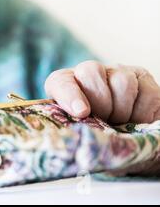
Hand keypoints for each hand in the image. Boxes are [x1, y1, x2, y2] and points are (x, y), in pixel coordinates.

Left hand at [45, 60, 159, 123]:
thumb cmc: (95, 133)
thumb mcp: (79, 132)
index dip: (70, 95)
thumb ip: (73, 129)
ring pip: (121, 82)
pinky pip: (146, 92)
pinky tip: (137, 120)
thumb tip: (79, 134)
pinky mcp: (143, 78)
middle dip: (100, 103)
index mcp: (65, 85)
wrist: (125, 134)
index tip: (81, 112)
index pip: (60, 82)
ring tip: (120, 123)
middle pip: (90, 72)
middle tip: (105, 121)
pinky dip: (142, 112)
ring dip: (121, 110)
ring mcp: (118, 72)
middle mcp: (90, 72)